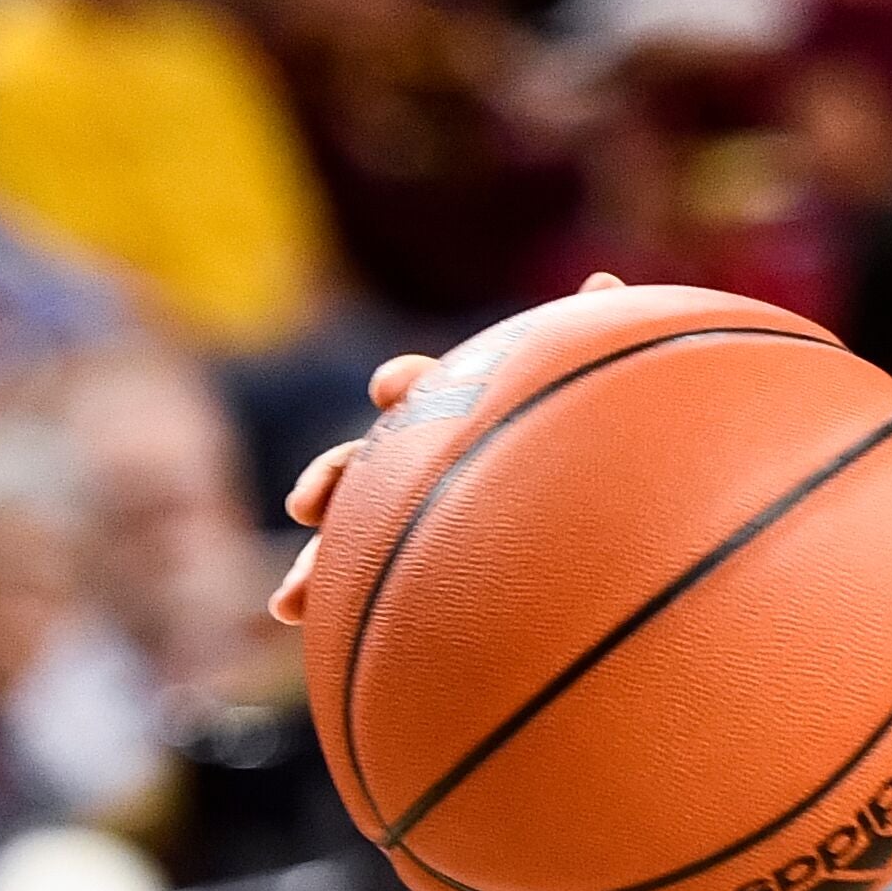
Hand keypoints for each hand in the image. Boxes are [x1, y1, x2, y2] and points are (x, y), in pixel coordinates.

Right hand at [262, 275, 629, 627]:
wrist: (602, 529)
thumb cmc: (600, 446)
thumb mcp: (593, 393)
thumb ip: (589, 343)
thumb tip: (602, 279)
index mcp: (461, 413)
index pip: (425, 388)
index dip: (407, 386)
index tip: (390, 390)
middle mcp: (423, 461)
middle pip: (365, 462)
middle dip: (333, 477)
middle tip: (307, 502)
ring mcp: (406, 516)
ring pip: (347, 529)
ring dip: (314, 554)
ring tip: (289, 595)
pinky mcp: (401, 564)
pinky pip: (354, 578)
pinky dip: (320, 591)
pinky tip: (294, 612)